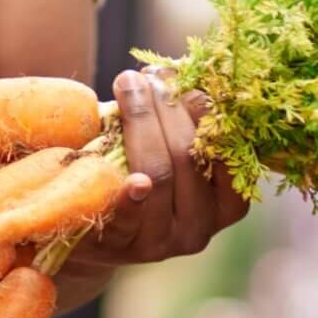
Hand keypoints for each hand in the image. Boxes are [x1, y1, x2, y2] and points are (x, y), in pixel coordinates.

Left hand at [83, 65, 249, 266]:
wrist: (91, 230)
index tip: (178, 74)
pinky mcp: (123, 247)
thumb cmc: (136, 175)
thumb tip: (178, 70)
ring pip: (159, 174)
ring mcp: (163, 241)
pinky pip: (130, 218)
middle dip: (166, 106)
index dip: (203, 105)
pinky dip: (131, 196)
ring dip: (141, 122)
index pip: (227, 147)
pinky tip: (133, 181)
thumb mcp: (167, 152)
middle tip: (144, 78)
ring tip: (128, 88)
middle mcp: (201, 226)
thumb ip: (182, 123)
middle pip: (188, 153)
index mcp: (225, 203)